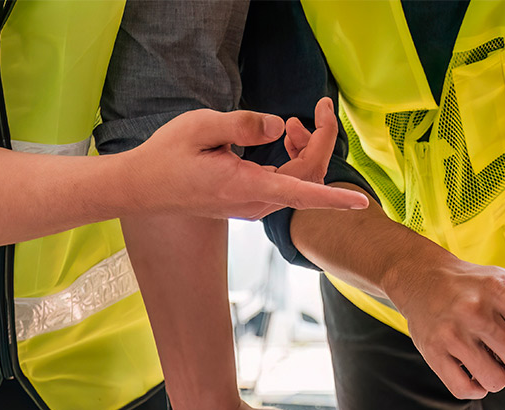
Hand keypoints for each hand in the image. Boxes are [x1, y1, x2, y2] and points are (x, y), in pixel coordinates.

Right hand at [128, 106, 367, 219]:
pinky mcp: (249, 203)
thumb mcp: (200, 127)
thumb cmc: (167, 156)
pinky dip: (294, 162)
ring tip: (293, 123)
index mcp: (246, 186)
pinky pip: (285, 185)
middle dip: (322, 143)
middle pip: (307, 179)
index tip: (360, 202)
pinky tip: (283, 138)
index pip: (301, 192)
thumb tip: (276, 125)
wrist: (143, 188)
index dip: (334, 198)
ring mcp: (253, 206)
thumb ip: (242, 124)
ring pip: (298, 183)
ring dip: (307, 152)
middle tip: (320, 108)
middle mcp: (255, 202)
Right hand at [387, 256, 504, 398]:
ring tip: (487, 359)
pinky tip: (473, 372)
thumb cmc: (469, 285)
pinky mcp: (434, 354)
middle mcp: (474, 312)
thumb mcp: (502, 279)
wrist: (421, 279)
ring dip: (497, 376)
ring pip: (496, 381)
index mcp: (496, 291)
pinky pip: (465, 390)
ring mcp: (452, 335)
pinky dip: (476, 388)